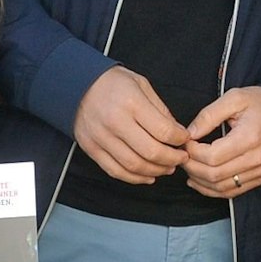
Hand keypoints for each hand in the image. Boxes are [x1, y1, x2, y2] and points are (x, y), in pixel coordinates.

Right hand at [71, 67, 187, 182]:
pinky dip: (135, 178)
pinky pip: (115, 171)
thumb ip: (160, 110)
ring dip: (156, 171)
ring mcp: (101, 138)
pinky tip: (148, 176)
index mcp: (132, 103)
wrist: (76, 84)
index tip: (184, 139)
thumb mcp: (141, 85)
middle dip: (172, 159)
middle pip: (151, 152)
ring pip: (134, 166)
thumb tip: (177, 133)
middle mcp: (115, 122)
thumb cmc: (112, 82)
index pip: (164, 131)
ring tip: (168, 168)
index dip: (180, 140)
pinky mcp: (91, 149)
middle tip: (181, 158)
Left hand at [182, 87, 260, 197]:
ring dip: (199, 180)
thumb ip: (209, 115)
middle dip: (192, 167)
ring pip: (220, 188)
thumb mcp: (234, 97)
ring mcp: (260, 172)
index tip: (185, 142)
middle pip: (214, 175)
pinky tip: (198, 180)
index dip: (192, 152)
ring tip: (188, 166)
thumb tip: (188, 134)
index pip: (211, 157)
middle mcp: (256, 159)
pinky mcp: (260, 178)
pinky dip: (211, 190)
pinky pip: (231, 192)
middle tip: (182, 155)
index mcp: (249, 138)